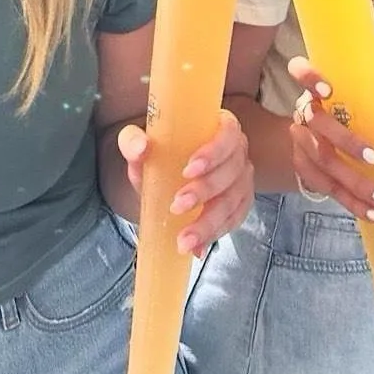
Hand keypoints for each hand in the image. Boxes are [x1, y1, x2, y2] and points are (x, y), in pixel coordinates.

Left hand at [118, 110, 253, 258]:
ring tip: (184, 238)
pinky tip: (196, 246)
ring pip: (234, 201)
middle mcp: (236, 151)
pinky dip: (214, 234)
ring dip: (209, 222)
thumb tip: (141, 147)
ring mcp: (241, 179)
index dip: (214, 151)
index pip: (228, 132)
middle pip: (232, 170)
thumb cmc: (155, 154)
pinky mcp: (239, 204)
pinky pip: (234, 221)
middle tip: (177, 206)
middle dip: (205, 191)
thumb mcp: (138, 144)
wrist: (157, 181)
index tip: (188, 170)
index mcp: (218, 127)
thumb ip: (132, 141)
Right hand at [287, 56, 373, 223]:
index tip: (327, 90)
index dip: (307, 77)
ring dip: (353, 183)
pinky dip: (349, 201)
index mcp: (314, 90)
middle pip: (318, 125)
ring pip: (321, 161)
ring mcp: (299, 141)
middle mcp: (303, 113)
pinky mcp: (302, 166)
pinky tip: (371, 213)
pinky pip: (323, 186)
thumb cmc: (346, 113)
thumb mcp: (363, 105)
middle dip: (347, 142)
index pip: (298, 71)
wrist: (314, 135)